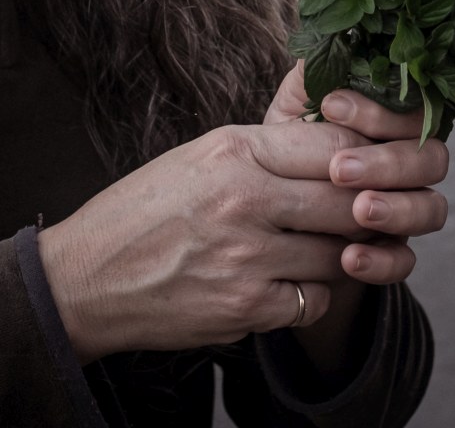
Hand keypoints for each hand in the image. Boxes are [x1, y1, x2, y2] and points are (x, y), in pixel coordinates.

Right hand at [39, 115, 421, 363]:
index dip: (364, 157)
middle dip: (367, 208)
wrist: (84, 278)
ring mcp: (246, 258)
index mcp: (234, 151)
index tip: (370, 166)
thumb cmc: (143, 210)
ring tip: (324, 246)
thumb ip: (266, 149)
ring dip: (341, 255)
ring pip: (339, 255)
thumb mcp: (200, 155)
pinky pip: (314, 302)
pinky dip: (311, 296)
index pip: (335, 145)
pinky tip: (291, 284)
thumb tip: (337, 146)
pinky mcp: (244, 309)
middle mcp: (244, 200)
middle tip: (369, 210)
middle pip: (348, 201)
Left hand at [263, 61, 450, 284]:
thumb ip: (312, 78)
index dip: (378, 109)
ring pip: (431, 208)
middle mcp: (409, 164)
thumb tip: (321, 44)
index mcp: (393, 123)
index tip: (330, 105)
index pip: (412, 109)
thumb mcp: (293, 111)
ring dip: (397, 209)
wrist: (266, 214)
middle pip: (431, 158)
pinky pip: (406, 261)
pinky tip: (349, 258)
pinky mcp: (392, 253)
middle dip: (388, 162)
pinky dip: (382, 261)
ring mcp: (406, 209)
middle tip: (340, 168)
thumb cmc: (285, 149)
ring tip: (357, 210)